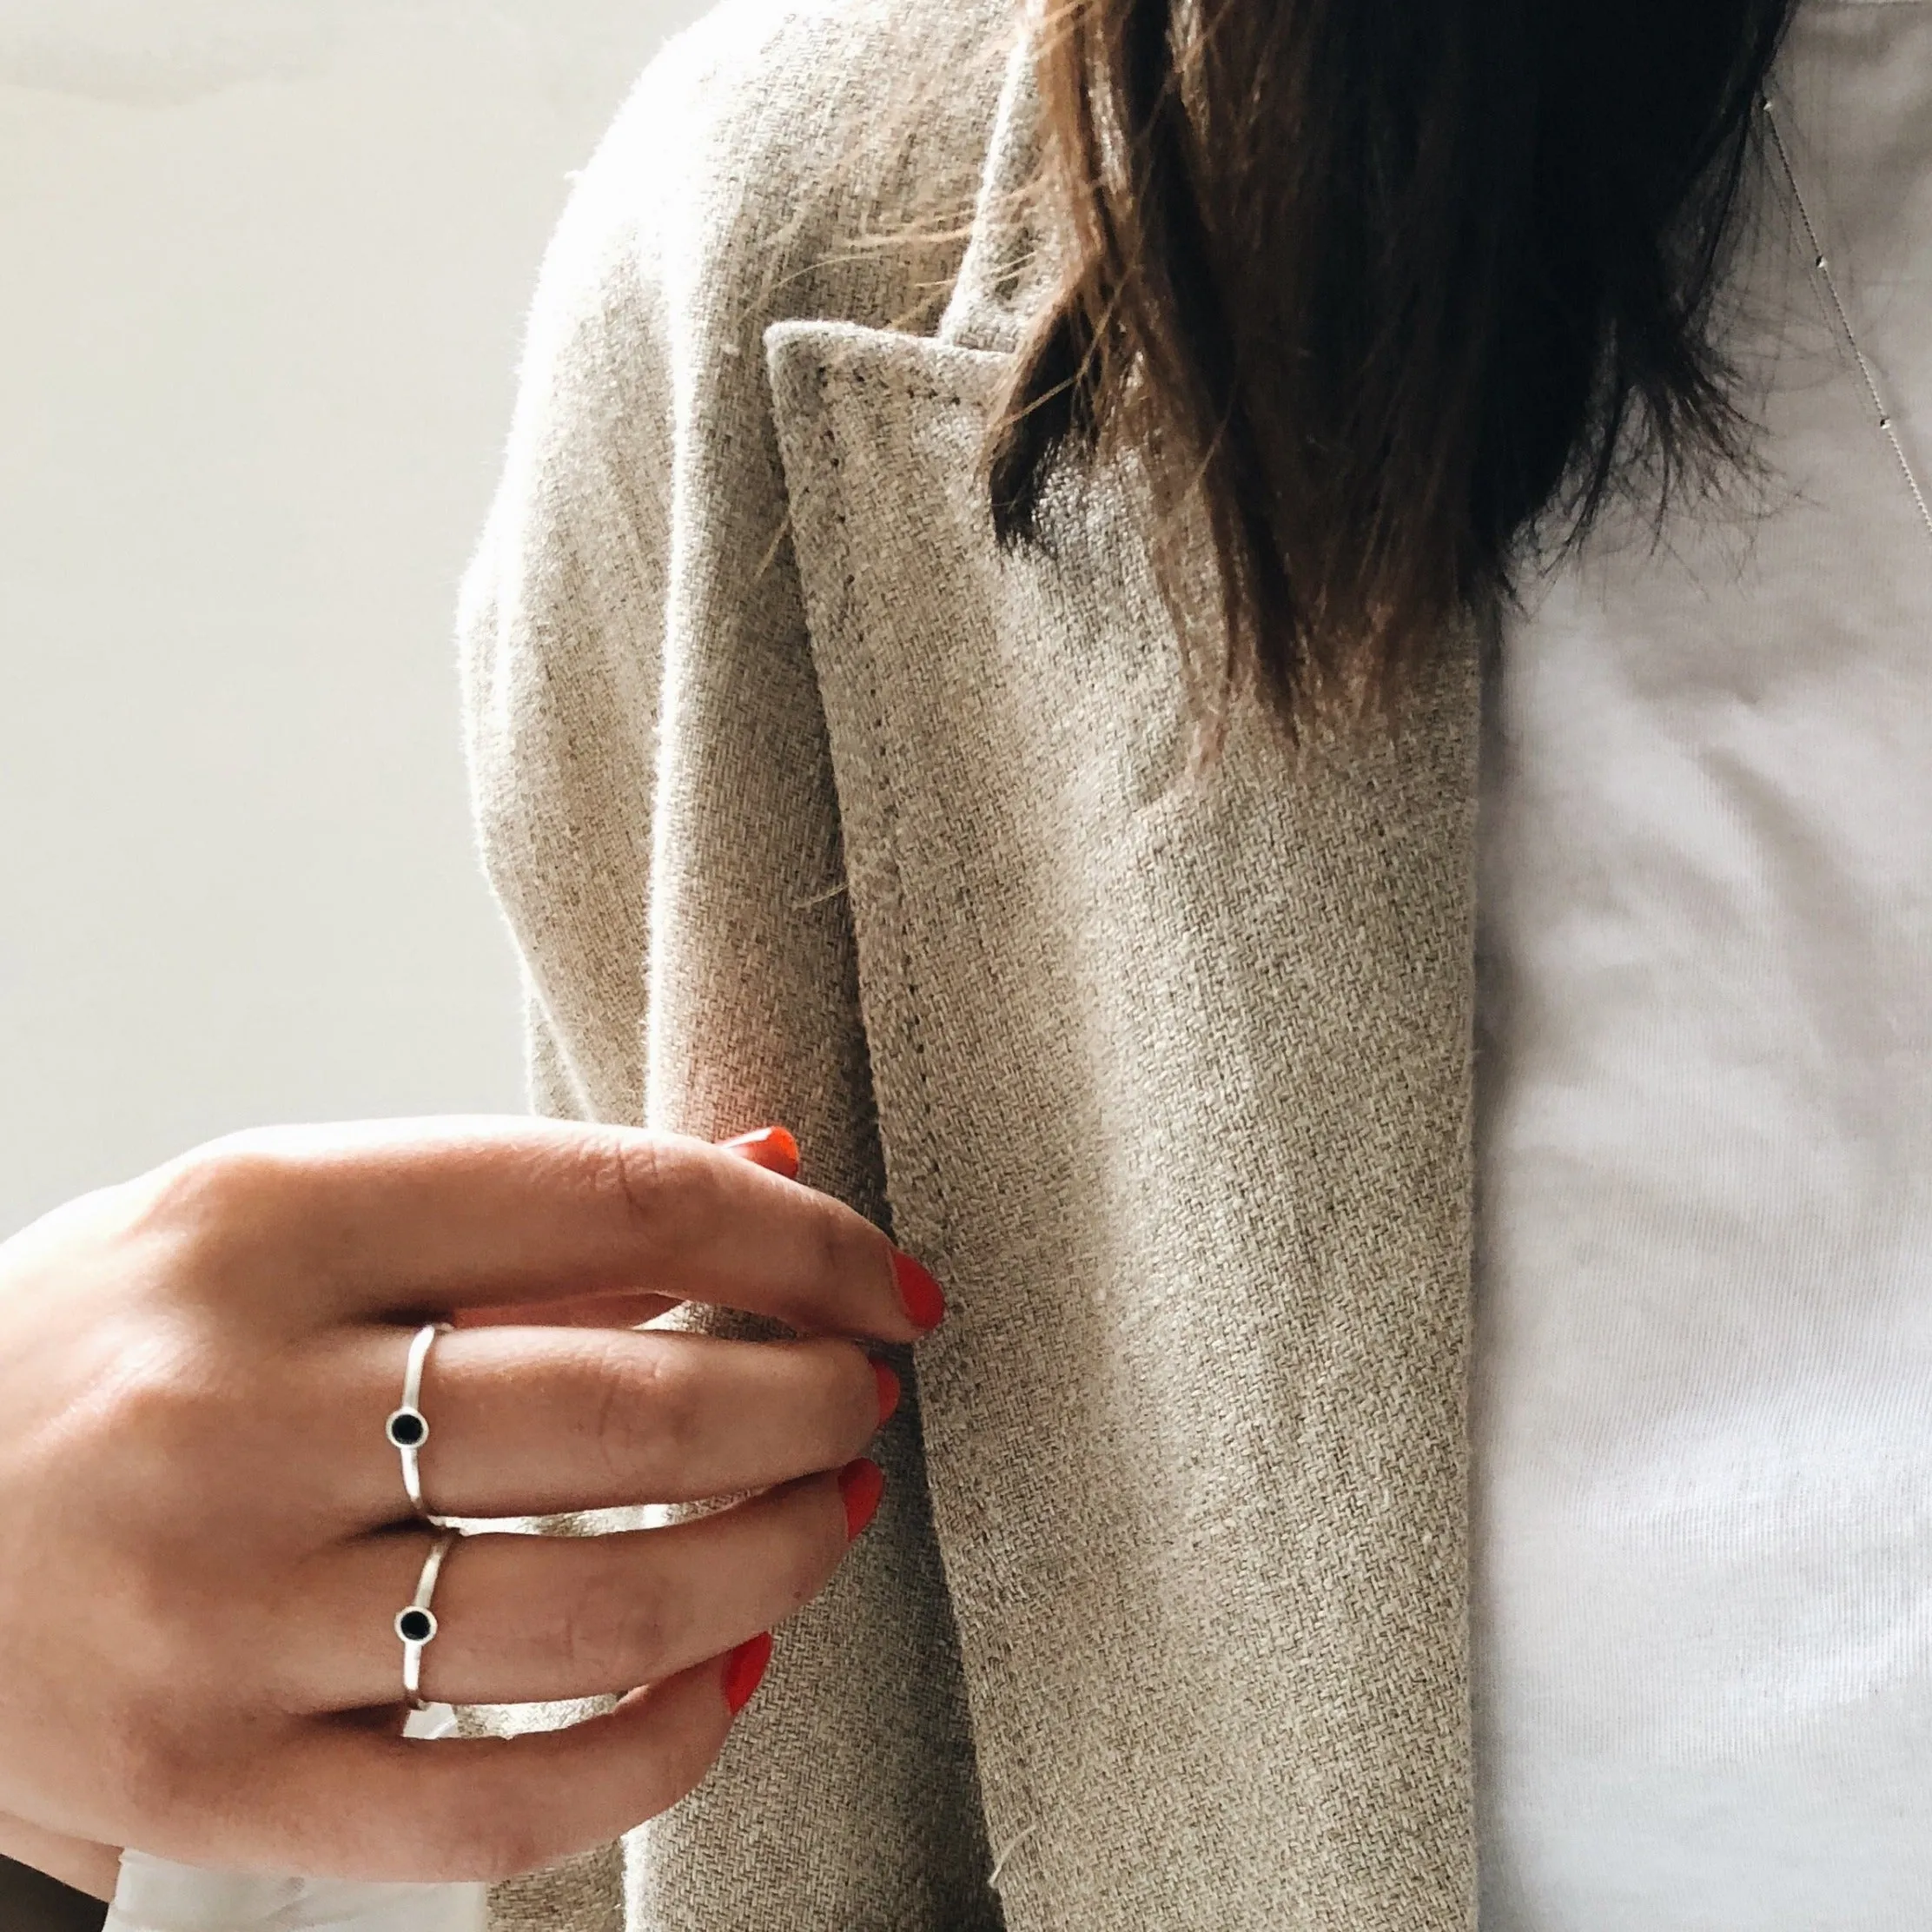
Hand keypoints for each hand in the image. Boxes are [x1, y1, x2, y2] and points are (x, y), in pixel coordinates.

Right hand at [0, 1118, 941, 1885]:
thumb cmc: (124, 1348)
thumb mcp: (283, 1220)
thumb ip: (529, 1211)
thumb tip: (772, 1177)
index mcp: (261, 1222)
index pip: (610, 1202)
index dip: (798, 1246)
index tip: (892, 1283)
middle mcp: (232, 1412)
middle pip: (631, 1413)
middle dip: (812, 1403)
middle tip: (869, 1396)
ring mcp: (218, 1616)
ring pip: (598, 1608)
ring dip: (775, 1558)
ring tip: (830, 1514)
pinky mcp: (213, 1783)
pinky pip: (498, 1800)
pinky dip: (660, 1744)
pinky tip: (729, 1672)